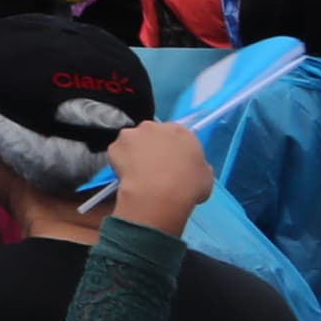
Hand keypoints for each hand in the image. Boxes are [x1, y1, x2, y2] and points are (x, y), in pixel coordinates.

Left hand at [105, 120, 213, 236]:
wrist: (159, 193)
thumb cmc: (188, 186)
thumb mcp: (205, 177)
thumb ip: (198, 166)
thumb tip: (192, 168)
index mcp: (180, 131)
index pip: (176, 135)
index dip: (172, 149)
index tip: (171, 162)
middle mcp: (154, 126)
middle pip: (151, 134)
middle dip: (151, 147)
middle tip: (153, 167)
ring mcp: (132, 134)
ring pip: (132, 141)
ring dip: (133, 152)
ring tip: (137, 172)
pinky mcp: (115, 146)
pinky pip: (118, 153)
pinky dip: (120, 162)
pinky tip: (126, 176)